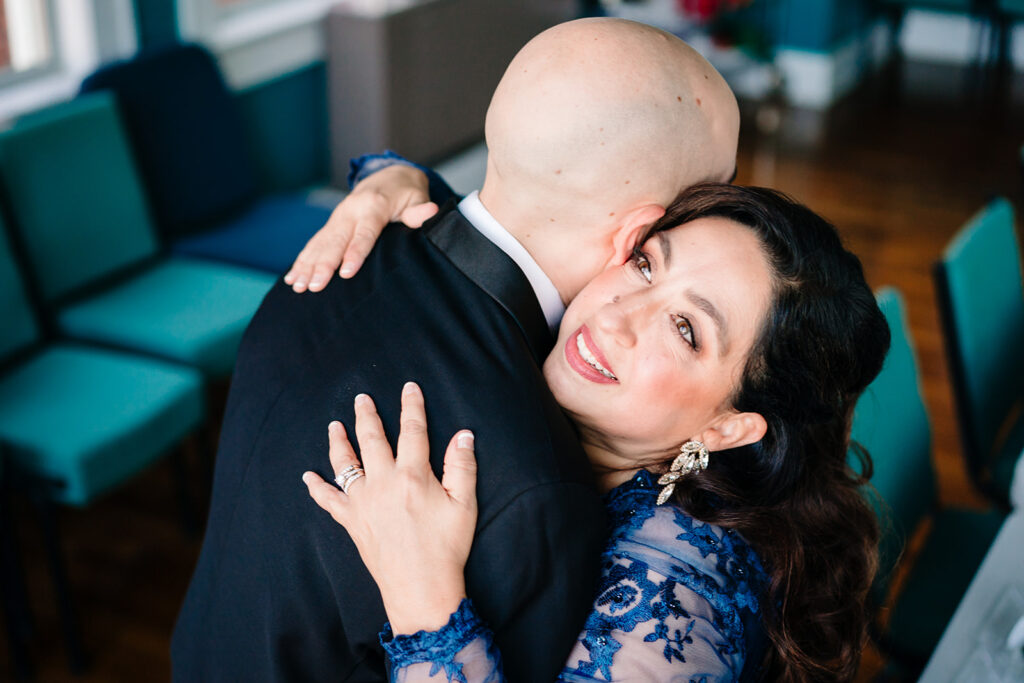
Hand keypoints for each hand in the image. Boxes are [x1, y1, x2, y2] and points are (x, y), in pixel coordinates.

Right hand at [284, 165, 439, 291]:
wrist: (388, 176)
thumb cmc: (407, 193)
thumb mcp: (417, 198)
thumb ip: (420, 211)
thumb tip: (431, 212)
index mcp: (373, 206)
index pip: (364, 233)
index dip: (355, 253)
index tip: (346, 273)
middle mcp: (350, 211)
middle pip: (336, 241)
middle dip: (323, 265)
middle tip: (314, 286)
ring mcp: (338, 218)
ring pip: (320, 244)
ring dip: (307, 266)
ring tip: (298, 286)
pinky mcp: (331, 225)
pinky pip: (314, 244)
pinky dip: (302, 261)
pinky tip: (292, 279)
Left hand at [303, 382, 476, 633]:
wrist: (420, 588)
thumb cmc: (446, 547)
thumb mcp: (465, 505)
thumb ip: (463, 466)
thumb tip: (464, 434)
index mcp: (414, 476)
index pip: (413, 431)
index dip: (412, 407)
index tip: (409, 388)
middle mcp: (383, 483)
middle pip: (372, 439)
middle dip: (367, 415)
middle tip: (361, 397)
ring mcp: (363, 502)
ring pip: (345, 464)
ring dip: (338, 442)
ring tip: (334, 425)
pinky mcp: (352, 522)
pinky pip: (328, 501)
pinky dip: (316, 488)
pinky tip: (308, 477)